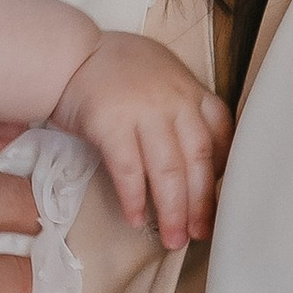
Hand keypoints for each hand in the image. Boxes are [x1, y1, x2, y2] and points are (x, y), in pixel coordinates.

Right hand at [50, 31, 229, 247]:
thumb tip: (196, 160)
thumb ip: (183, 108)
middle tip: (199, 234)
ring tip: (173, 238)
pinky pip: (128, 170)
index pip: (221, 135)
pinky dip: (134, 198)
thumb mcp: (162, 77)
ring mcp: (143, 111)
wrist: (69, 54)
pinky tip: (136, 218)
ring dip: (172, 210)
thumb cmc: (115, 70)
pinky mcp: (111, 123)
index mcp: (190, 90)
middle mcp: (173, 101)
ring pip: (167, 170)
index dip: (223, 173)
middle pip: (197, 160)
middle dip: (200, 203)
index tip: (221, 202)